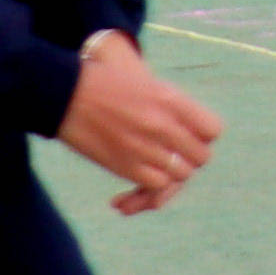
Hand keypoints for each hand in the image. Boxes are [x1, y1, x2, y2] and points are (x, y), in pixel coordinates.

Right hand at [59, 29, 219, 215]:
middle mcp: (163, 125)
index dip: (203, 135)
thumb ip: (174, 108)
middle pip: (200, 156)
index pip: (212, 130)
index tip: (189, 134)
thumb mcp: (147, 85)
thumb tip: (193, 134)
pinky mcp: (125, 166)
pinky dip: (149, 191)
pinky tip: (130, 190)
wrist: (62, 92)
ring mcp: (146, 147)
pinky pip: (155, 186)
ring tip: (151, 169)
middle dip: (189, 158)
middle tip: (171, 155)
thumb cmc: (104, 83)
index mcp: (172, 101)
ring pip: (181, 175)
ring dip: (170, 175)